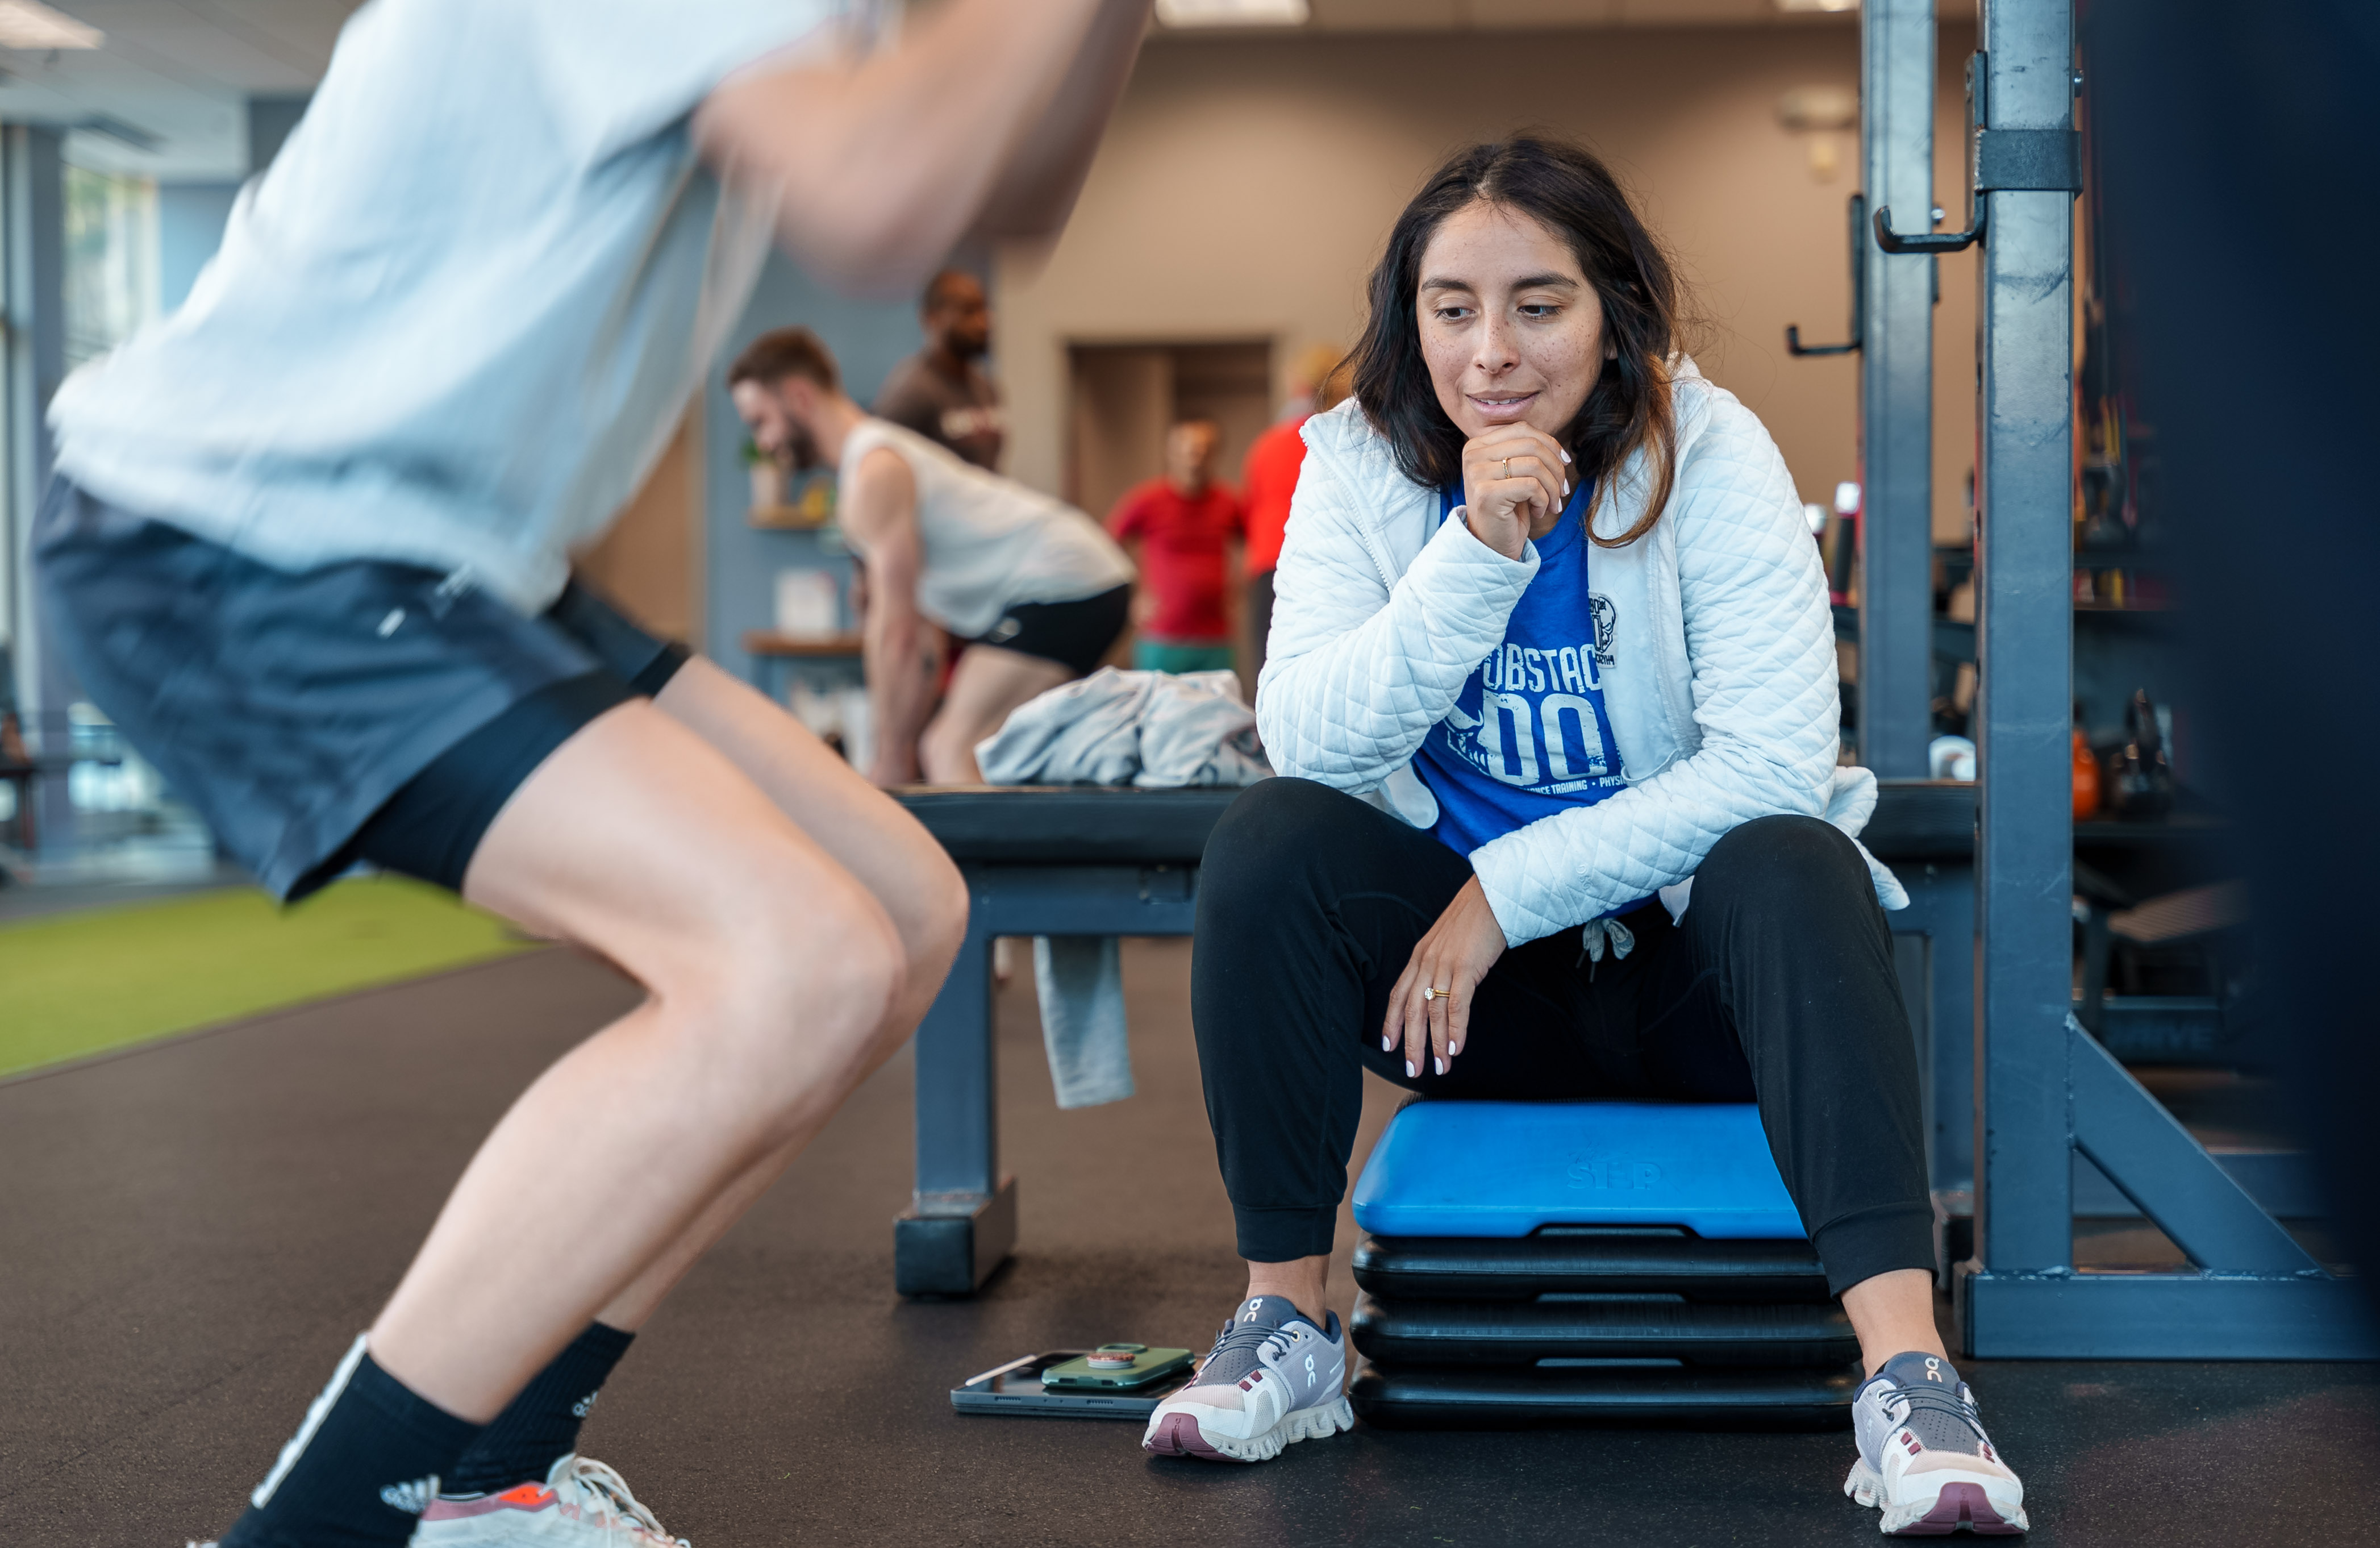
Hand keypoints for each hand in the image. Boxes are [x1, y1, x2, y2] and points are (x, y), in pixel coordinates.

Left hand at [1384, 876, 1507, 1078]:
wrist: (1492, 896)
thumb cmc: (1473, 920)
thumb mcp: (1446, 942)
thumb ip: (1438, 964)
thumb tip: (1439, 990)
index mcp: (1419, 956)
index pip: (1398, 995)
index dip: (1391, 1022)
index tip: (1389, 1046)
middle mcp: (1426, 961)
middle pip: (1412, 1010)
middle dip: (1411, 1044)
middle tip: (1413, 1070)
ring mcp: (1444, 964)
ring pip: (1433, 1012)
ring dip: (1436, 1044)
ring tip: (1440, 1067)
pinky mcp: (1466, 967)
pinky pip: (1456, 1004)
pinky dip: (1455, 1029)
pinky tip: (1455, 1048)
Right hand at [1460, 425, 1570, 560]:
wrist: (1491, 545)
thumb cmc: (1507, 510)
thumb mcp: (1515, 475)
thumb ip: (1525, 452)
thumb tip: (1557, 446)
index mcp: (1477, 445)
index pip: (1522, 429)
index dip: (1550, 444)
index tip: (1564, 463)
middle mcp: (1473, 455)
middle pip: (1531, 445)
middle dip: (1556, 468)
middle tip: (1562, 490)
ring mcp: (1477, 473)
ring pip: (1535, 465)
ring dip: (1553, 488)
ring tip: (1552, 504)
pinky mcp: (1486, 493)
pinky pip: (1532, 486)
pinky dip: (1544, 500)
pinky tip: (1539, 512)